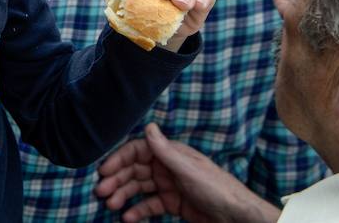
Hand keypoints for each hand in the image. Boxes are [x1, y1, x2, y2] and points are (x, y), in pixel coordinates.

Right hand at [95, 124, 277, 222]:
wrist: (237, 217)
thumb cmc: (216, 188)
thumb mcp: (188, 170)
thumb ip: (166, 151)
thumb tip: (149, 125)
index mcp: (171, 153)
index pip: (138, 151)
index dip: (119, 159)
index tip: (104, 171)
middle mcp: (167, 167)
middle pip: (135, 170)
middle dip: (117, 180)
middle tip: (101, 192)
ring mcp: (169, 186)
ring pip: (139, 188)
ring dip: (124, 195)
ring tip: (111, 206)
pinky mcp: (172, 204)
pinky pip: (149, 204)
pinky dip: (137, 210)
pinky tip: (128, 217)